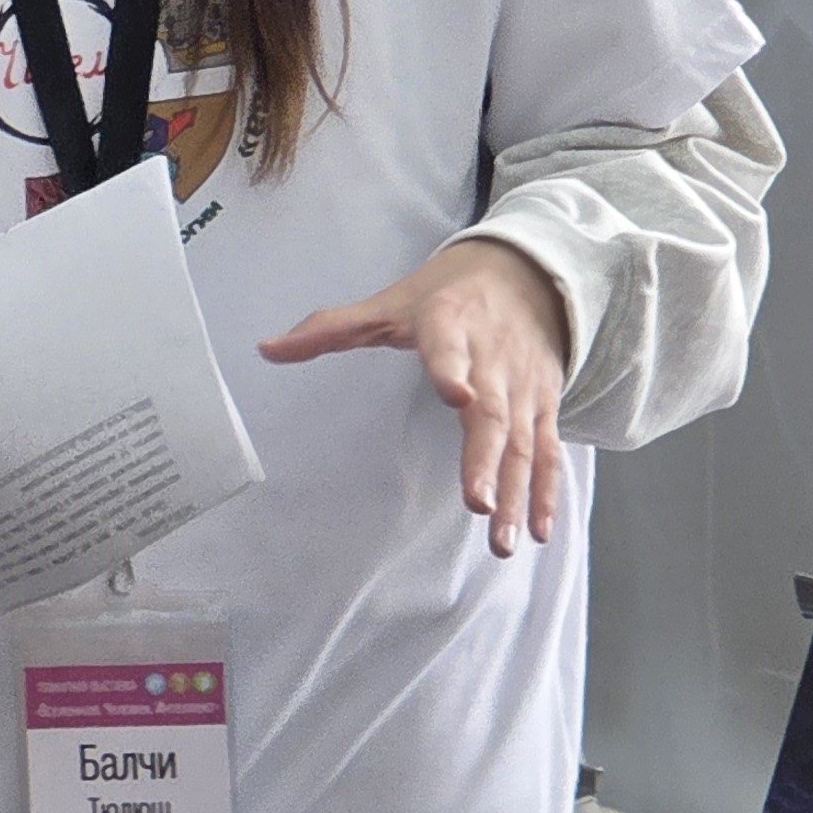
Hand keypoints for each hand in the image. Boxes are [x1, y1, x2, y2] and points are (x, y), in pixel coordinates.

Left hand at [260, 236, 571, 555]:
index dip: (452, 371)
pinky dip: (544, 491)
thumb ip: (329, 329)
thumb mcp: (389, 304)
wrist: (526, 273)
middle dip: (486, 460)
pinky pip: (547, 452)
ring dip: (515, 492)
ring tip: (502, 539)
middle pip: (492, 413)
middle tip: (477, 504)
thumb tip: (265, 349)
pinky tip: (538, 531)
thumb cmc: (446, 294)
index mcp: (450, 326)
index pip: (450, 349)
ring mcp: (523, 386)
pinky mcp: (543, 405)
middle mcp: (493, 359)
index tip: (457, 397)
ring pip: (522, 442)